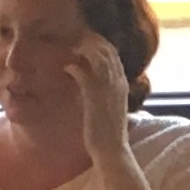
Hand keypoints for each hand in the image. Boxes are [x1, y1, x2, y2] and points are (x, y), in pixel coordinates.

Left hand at [64, 34, 134, 161]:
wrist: (112, 150)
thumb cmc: (109, 132)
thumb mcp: (112, 108)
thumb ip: (107, 94)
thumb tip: (97, 86)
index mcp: (123, 85)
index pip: (115, 55)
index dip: (102, 43)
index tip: (88, 39)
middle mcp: (117, 83)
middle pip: (108, 51)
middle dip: (93, 41)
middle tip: (77, 38)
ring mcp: (107, 89)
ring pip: (98, 57)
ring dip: (84, 49)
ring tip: (72, 48)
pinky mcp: (94, 98)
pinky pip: (84, 74)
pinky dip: (75, 68)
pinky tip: (67, 68)